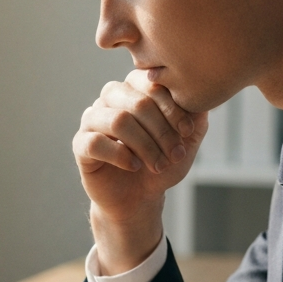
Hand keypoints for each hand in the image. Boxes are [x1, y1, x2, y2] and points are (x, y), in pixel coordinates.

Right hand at [73, 69, 207, 272]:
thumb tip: (202, 95)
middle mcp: (110, 99)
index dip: (171, 106)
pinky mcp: (80, 145)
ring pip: (118, 120)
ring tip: (158, 164)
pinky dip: (120, 155)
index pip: (150, 83)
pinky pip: (95, 142)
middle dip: (161, 130)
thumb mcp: (186, 140)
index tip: (187, 131)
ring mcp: (92, 120)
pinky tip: (134, 166)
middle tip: (175, 153)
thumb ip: (196, 115)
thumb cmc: (161, 163)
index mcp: (134, 90)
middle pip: (136, 101)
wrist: (140, 198)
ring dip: (145, 145)